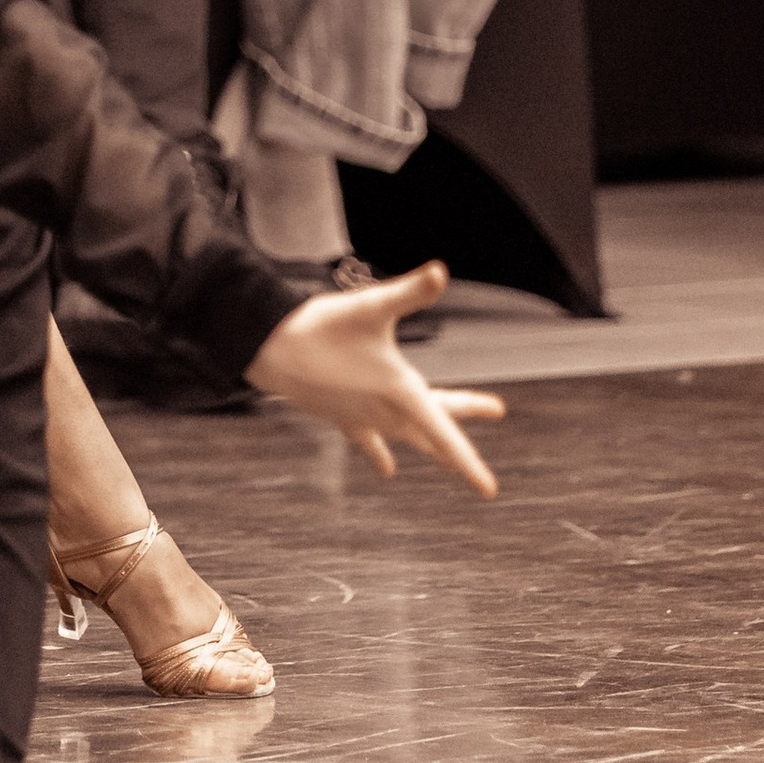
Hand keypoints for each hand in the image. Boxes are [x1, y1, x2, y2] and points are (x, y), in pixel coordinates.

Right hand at [245, 263, 505, 497]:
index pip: (443, 434)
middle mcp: (385, 412)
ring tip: (446, 454)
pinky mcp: (341, 416)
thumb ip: (409, 292)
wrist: (269, 349)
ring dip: (429, 439)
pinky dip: (380, 452)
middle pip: (433, 427)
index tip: (488, 491)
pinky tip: (386, 468)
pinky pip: (369, 441)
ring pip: (406, 435)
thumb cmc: (320, 328)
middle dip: (464, 413)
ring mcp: (362, 417)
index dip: (468, 463)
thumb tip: (440, 271)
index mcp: (399, 392)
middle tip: (494, 408)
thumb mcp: (370, 306)